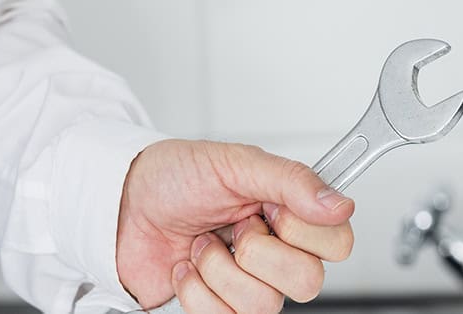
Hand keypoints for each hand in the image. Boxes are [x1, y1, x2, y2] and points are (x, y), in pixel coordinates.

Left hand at [116, 139, 354, 311]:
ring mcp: (251, 283)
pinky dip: (197, 290)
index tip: (272, 208)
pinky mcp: (221, 307)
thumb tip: (339, 205)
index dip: (306, 231)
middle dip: (258, 252)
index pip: (339, 242)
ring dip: (220, 269)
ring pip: (265, 305)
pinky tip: (189, 266)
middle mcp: (279, 251)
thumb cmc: (175, 177)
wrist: (122, 207)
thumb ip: (292, 180)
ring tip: (203, 243)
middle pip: (309, 282)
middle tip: (235, 227)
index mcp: (293, 212)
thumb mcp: (235, 163)